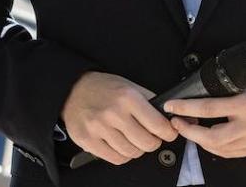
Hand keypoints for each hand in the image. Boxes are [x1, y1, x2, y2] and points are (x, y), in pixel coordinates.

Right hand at [61, 71, 178, 165]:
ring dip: (138, 150)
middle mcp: (113, 113)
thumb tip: (170, 115)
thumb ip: (150, 101)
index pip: (157, 125)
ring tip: (136, 141)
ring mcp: (99, 128)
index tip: (169, 133)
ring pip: (131, 152)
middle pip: (146, 142)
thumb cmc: (105, 88)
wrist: (75, 90)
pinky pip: (115, 158)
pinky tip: (123, 146)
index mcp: (128, 98)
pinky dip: (124, 155)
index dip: (168, 133)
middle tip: (153, 138)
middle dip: (154, 142)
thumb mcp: (131, 86)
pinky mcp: (87, 140)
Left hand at [164, 64, 245, 158]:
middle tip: (177, 122)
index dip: (185, 108)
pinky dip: (217, 147)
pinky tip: (210, 139)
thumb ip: (232, 82)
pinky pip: (232, 153)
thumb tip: (205, 84)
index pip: (208, 109)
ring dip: (200, 141)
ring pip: (219, 149)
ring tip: (192, 129)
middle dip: (188, 131)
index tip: (172, 106)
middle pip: (209, 137)